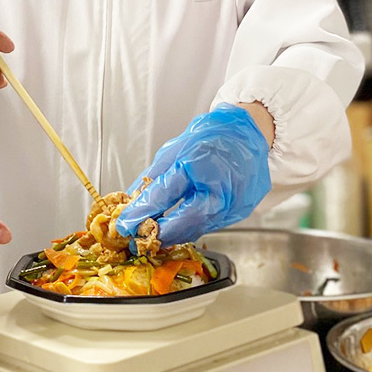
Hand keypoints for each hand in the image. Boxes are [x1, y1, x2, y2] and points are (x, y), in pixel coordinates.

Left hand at [115, 104, 270, 245]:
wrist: (247, 133)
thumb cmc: (211, 136)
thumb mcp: (174, 149)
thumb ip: (154, 177)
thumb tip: (133, 198)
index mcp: (199, 163)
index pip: (164, 194)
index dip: (141, 212)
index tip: (124, 225)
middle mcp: (221, 187)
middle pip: (186, 221)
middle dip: (160, 233)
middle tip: (140, 238)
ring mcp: (235, 201)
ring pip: (199, 227)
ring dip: (176, 232)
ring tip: (157, 233)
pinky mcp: (242, 211)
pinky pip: (212, 224)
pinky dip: (193, 226)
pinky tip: (181, 225)